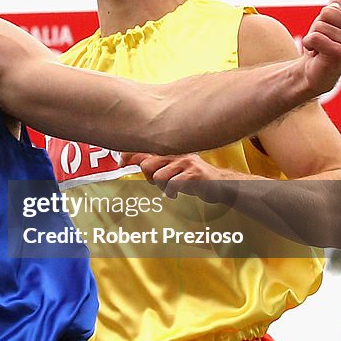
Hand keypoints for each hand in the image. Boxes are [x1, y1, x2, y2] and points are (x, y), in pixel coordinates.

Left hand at [122, 152, 237, 203]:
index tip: (121, 163)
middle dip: (149, 178)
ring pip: (158, 177)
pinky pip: (172, 185)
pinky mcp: (193, 174)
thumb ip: (154, 163)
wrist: (220, 184)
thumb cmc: (192, 177)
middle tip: (162, 182)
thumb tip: (130, 160)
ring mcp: (185, 163)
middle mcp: (176, 153)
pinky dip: (172, 192)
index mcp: (170, 151)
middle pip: (146, 165)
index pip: (144, 148)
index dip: (129, 154)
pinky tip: (178, 193)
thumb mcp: (172, 168)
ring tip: (174, 187)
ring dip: (163, 187)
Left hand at [301, 0, 340, 96]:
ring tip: (320, 48)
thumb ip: (334, 8)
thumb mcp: (325, 23)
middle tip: (322, 39)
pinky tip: (316, 54)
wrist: (316, 72)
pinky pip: (314, 38)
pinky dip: (309, 45)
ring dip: (313, 37)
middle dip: (317, 25)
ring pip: (319, 25)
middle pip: (326, 12)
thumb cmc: (322, 44)